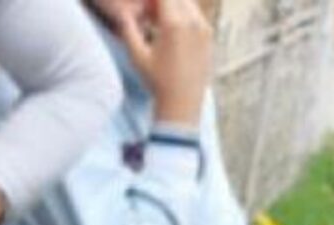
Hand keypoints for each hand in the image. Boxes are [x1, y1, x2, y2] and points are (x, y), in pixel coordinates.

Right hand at [90, 0, 213, 127]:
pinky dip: (185, 15)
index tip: (145, 7)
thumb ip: (128, 29)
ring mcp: (204, 28)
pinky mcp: (209, 36)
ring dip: (175, 6)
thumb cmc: (157, 82)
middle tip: (151, 14)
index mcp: (174, 24)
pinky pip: (197, 15)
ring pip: (188, 3)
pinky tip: (174, 31)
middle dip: (163, 1)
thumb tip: (123, 11)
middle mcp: (193, 21)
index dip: (152, 0)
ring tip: (161, 22)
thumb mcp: (137, 56)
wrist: (182, 105)